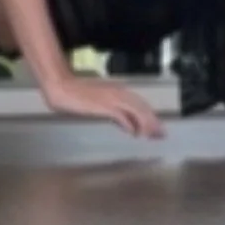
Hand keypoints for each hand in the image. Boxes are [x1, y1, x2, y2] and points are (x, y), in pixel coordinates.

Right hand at [45, 75, 164, 138]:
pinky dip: (129, 124)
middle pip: (143, 108)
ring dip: (145, 124)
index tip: (159, 128)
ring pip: (136, 111)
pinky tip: (133, 133)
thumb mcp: (102, 104)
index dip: (152, 116)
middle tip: (162, 135)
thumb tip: (129, 125)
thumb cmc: (79, 96)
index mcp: (119, 91)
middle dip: (153, 122)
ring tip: (151, 136)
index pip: (141, 104)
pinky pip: (121, 116)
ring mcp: (112, 99)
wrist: (62, 88)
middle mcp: (119, 93)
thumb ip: (116, 113)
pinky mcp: (104, 106)